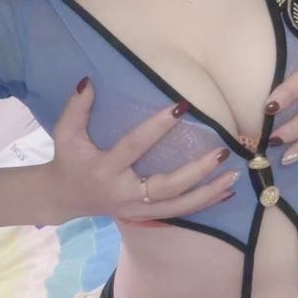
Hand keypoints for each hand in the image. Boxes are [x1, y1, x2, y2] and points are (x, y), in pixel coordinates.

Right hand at [44, 77, 239, 224]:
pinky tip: (226, 193)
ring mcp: (137, 209)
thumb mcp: (65, 133)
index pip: (134, 146)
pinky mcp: (146, 215)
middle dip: (195, 171)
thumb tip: (89, 82)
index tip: (179, 106)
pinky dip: (204, 204)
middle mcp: (125, 193)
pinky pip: (179, 212)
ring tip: (233, 175)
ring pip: (178, 206)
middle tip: (221, 152)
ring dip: (208, 192)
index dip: (156, 128)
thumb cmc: (68, 159)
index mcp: (105, 169)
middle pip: (165, 186)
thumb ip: (76, 108)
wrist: (64, 198)